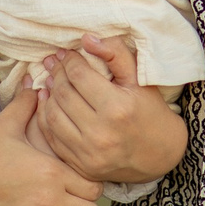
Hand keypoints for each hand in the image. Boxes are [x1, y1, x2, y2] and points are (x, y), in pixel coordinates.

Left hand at [36, 36, 187, 183]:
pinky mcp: (80, 166)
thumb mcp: (140, 79)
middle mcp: (101, 133)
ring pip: (52, 115)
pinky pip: (51, 138)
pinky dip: (45, 118)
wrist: (159, 154)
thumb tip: (87, 39)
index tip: (67, 53)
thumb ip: (116, 54)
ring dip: (48, 95)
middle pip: (63, 94)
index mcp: (117, 108)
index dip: (69, 60)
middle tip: (54, 63)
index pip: (79, 76)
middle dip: (56, 74)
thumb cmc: (150, 111)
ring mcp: (88, 153)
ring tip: (51, 81)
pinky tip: (48, 103)